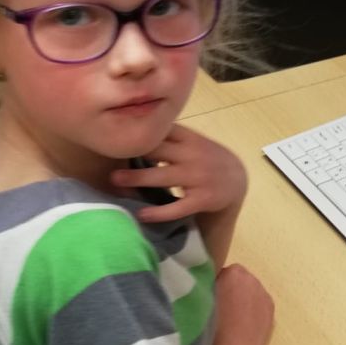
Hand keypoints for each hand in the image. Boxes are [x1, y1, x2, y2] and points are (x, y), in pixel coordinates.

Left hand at [111, 126, 247, 224]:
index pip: (161, 131)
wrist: (237, 180)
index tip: (116, 135)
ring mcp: (198, 177)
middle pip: (158, 151)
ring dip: (138, 178)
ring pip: (163, 177)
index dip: (139, 133)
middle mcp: (193, 155)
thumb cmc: (207, 158)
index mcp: (189, 138)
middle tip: (108, 158)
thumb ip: (170, 136)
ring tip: (116, 180)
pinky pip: (177, 207)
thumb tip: (134, 130)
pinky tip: (141, 214)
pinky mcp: (202, 199)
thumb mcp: (194, 141)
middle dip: (133, 154)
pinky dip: (158, 212)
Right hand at [214, 264, 274, 344]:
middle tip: (222, 307)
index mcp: (233, 273)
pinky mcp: (272, 309)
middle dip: (232, 288)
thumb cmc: (212, 327)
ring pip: (251, 290)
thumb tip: (213, 285)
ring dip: (244, 297)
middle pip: (240, 278)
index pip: (223, 271)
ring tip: (233, 317)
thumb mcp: (202, 299)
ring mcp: (264, 294)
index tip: (210, 298)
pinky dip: (253, 308)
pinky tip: (245, 323)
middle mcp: (252, 279)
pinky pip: (260, 302)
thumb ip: (209, 285)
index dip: (216, 284)